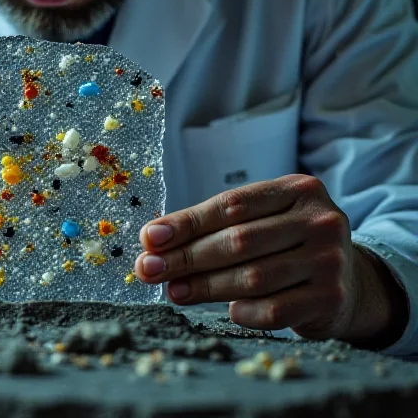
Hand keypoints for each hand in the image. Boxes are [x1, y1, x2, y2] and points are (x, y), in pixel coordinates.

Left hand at [135, 174, 405, 344]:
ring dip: (206, 287)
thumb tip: (153, 239)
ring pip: (253, 277)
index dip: (186, 222)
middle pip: (239, 240)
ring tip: (174, 290)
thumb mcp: (261, 219)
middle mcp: (319, 220)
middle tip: (150, 270)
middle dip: (187, 257)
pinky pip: (274, 310)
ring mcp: (329, 260)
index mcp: (297, 189)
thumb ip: (213, 225)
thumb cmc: (287, 242)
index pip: (231, 205)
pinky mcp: (332, 298)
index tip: (150, 237)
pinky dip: (244, 311)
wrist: (349, 280)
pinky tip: (229, 310)